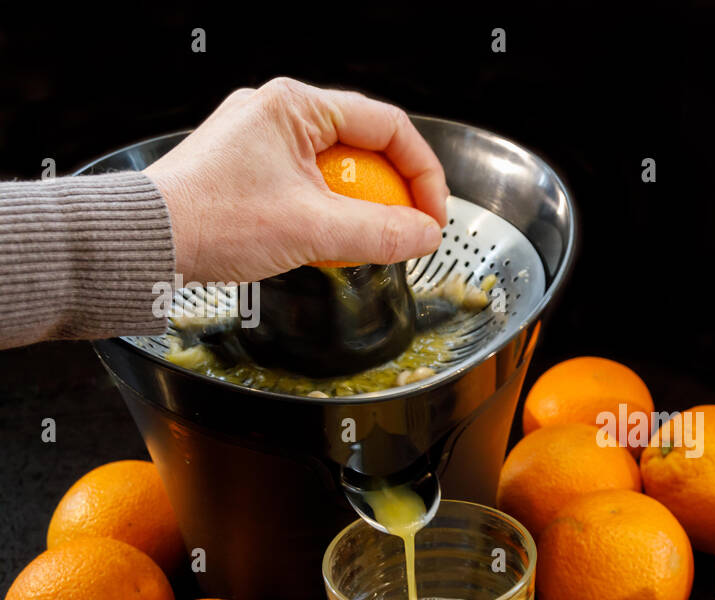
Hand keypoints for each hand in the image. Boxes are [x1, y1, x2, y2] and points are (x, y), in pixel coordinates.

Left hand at [145, 77, 449, 283]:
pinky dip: (331, 210)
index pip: (388, 126)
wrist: (146, 242)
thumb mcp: (312, 229)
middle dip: (395, 191)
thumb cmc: (210, 220)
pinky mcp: (249, 168)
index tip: (431, 214)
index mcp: (294, 106)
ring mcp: (260, 139)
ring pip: (338, 167)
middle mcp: (277, 113)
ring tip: (368, 239)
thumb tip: (424, 235)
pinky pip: (310, 183)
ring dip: (362, 205)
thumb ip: (380, 233)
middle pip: (366, 145)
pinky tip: (330, 240)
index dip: (422, 172)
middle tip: (409, 230)